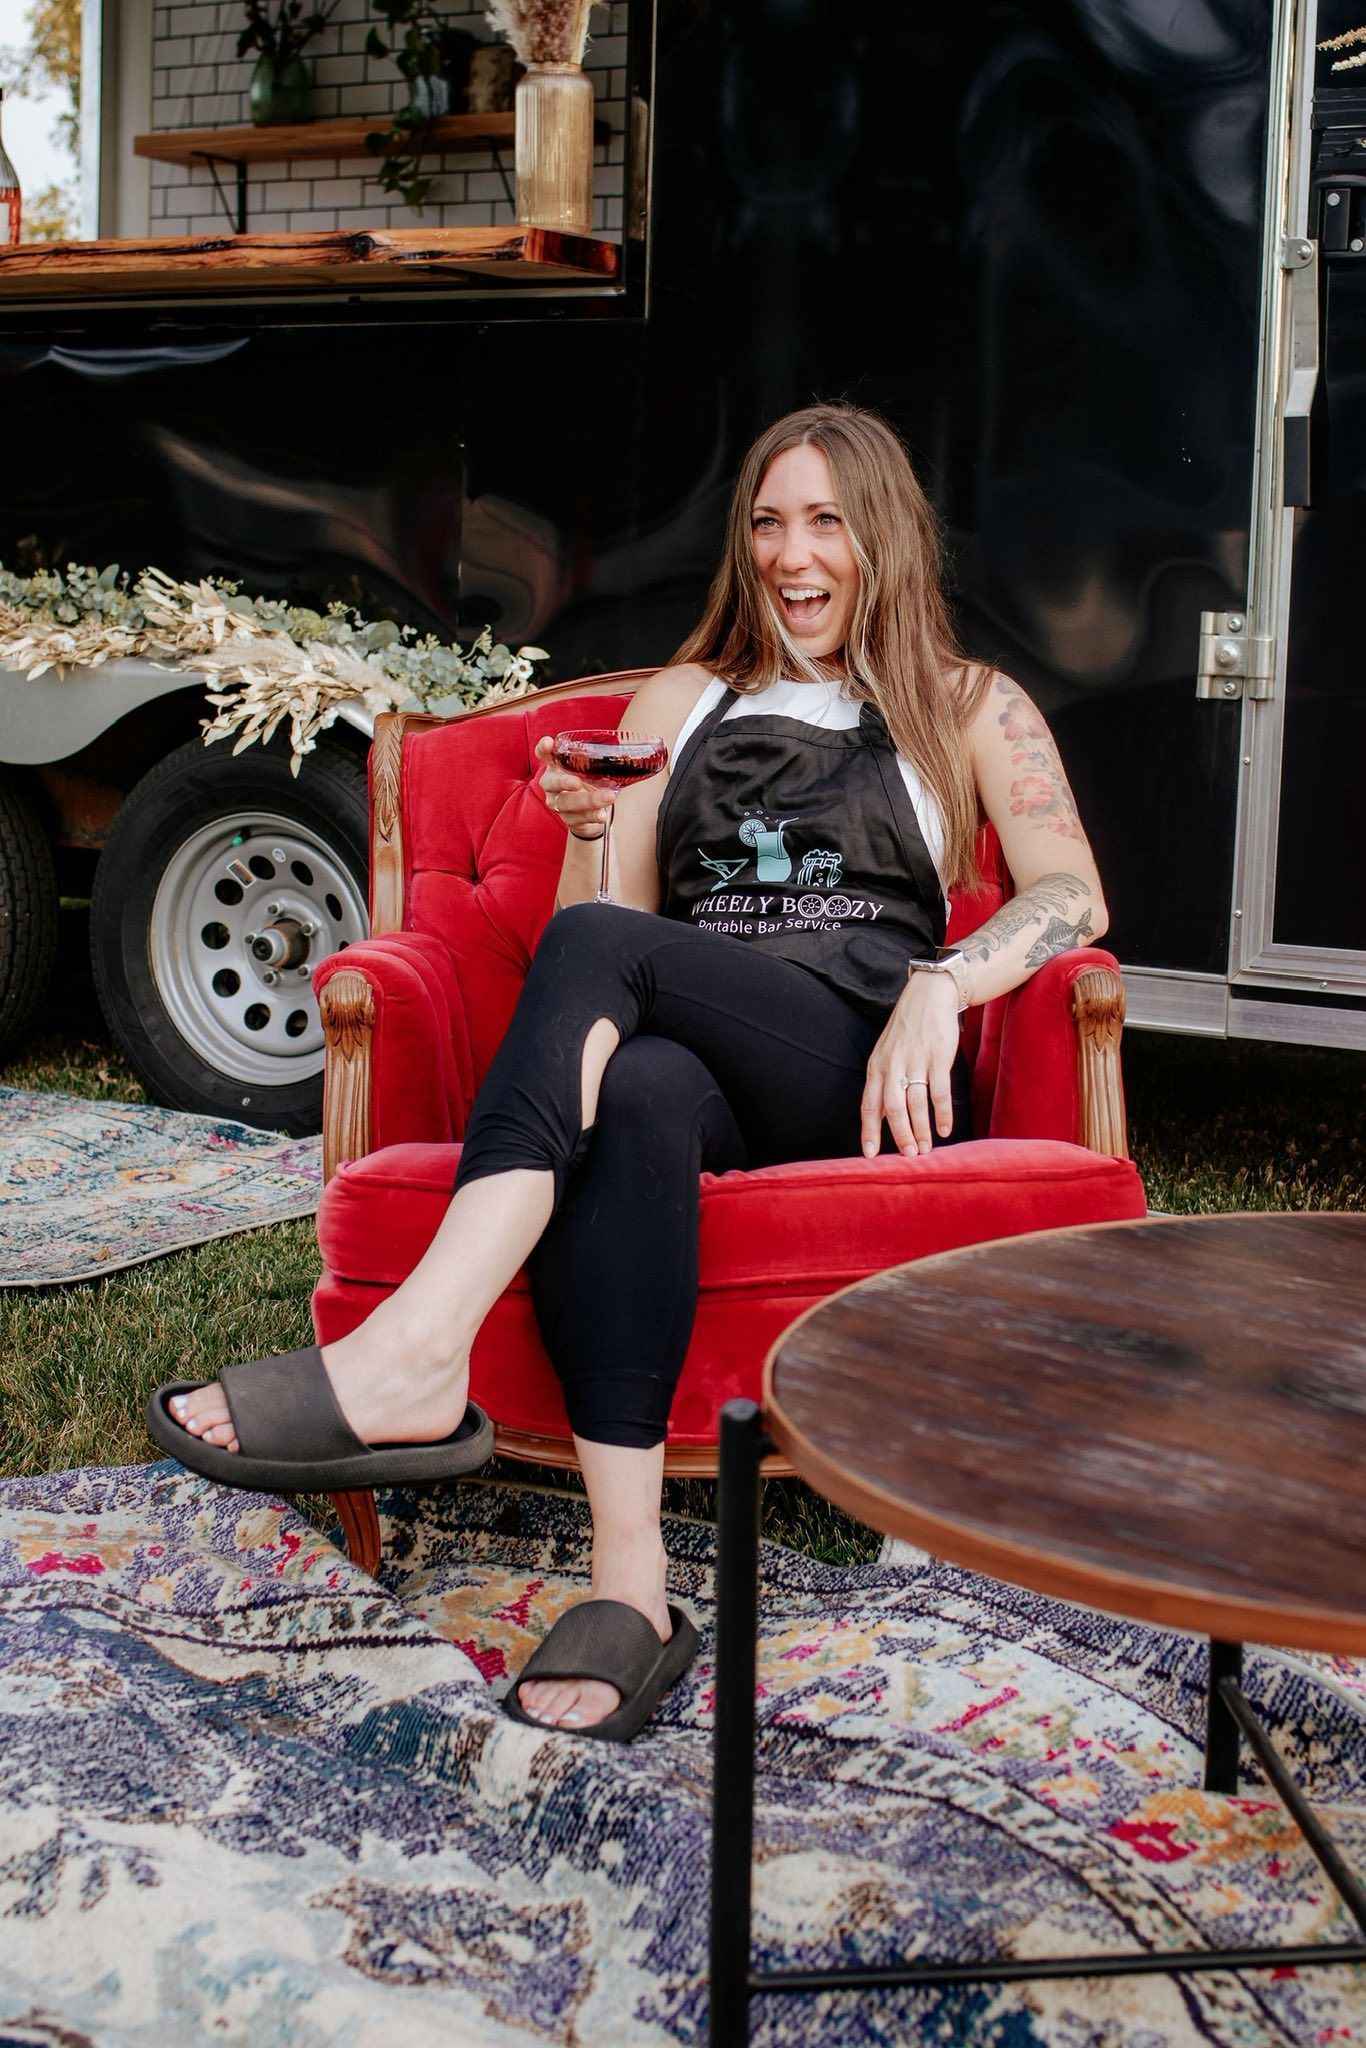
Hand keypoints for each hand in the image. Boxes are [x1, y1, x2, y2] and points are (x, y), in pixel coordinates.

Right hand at [534, 734, 612, 839]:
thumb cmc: (589, 783)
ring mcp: (557, 803)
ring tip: (608, 798)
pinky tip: (602, 815)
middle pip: (550, 782)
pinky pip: (577, 818)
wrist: (590, 812)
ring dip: (588, 800)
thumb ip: (600, 762)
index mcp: (556, 766)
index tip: (549, 743)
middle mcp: (551, 784)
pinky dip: (591, 816)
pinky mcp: (567, 818)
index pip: (544, 755)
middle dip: (564, 782)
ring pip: (566, 803)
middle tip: (577, 782)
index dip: (543, 749)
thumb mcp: (592, 770)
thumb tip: (626, 756)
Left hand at [860, 971, 959, 1157]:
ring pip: (915, 1104)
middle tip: (909, 1156)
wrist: (929, 997)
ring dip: (921, 1130)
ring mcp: (915, 1062)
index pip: (869, 1105)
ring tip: (926, 1149)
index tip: (870, 1154)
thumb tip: (882, 1116)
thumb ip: (884, 1083)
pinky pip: (939, 1093)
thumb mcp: (886, 1053)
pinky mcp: (937, 1058)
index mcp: (876, 1067)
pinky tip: (945, 1129)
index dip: (869, 1131)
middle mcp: (892, 1066)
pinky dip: (942, 1114)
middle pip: (893, 1109)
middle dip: (900, 1136)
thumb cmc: (907, 1029)